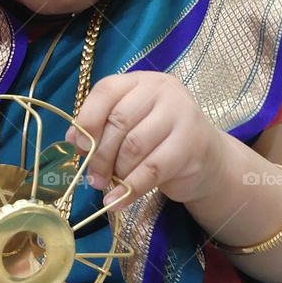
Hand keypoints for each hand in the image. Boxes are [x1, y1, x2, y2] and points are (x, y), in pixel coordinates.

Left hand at [63, 70, 222, 208]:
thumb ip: (102, 127)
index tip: (80, 147)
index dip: (87, 120)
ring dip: (116, 172)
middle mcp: (163, 92)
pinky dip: (129, 189)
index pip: (106, 91)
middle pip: (119, 122)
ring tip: (111, 186)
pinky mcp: (191, 145)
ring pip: (134, 147)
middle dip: (100, 154)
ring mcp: (181, 116)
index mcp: (141, 82)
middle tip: (94, 177)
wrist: (208, 158)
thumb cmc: (160, 139)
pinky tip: (117, 200)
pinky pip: (151, 170)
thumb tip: (73, 139)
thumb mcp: (130, 126)